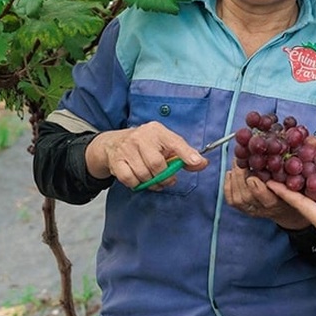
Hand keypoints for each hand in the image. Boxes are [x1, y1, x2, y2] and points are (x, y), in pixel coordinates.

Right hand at [85, 121, 206, 188]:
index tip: (197, 162)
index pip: (175, 142)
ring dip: (151, 182)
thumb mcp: (164, 144)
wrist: (113, 144)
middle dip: (164, 177)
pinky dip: (136, 183)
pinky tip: (139, 179)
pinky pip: (130, 179)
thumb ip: (184, 154)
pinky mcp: (116, 160)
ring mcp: (127, 148)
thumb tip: (202, 163)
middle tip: (166, 180)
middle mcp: (141, 137)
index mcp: (157, 131)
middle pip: (157, 164)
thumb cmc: (145, 145)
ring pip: (144, 174)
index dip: (186, 154)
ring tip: (152, 179)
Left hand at [223, 163, 308, 229]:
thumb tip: (278, 150)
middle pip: (246, 194)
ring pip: (237, 195)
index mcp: (277, 201)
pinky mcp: (240, 208)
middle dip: (242, 174)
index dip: (256, 185)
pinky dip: (228, 182)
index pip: (264, 196)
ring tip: (237, 161)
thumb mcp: (292, 180)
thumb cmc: (288, 190)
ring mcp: (249, 209)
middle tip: (242, 157)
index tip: (254, 172)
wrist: (282, 208)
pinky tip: (231, 172)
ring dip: (235, 175)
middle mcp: (262, 208)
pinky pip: (229, 196)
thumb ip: (285, 171)